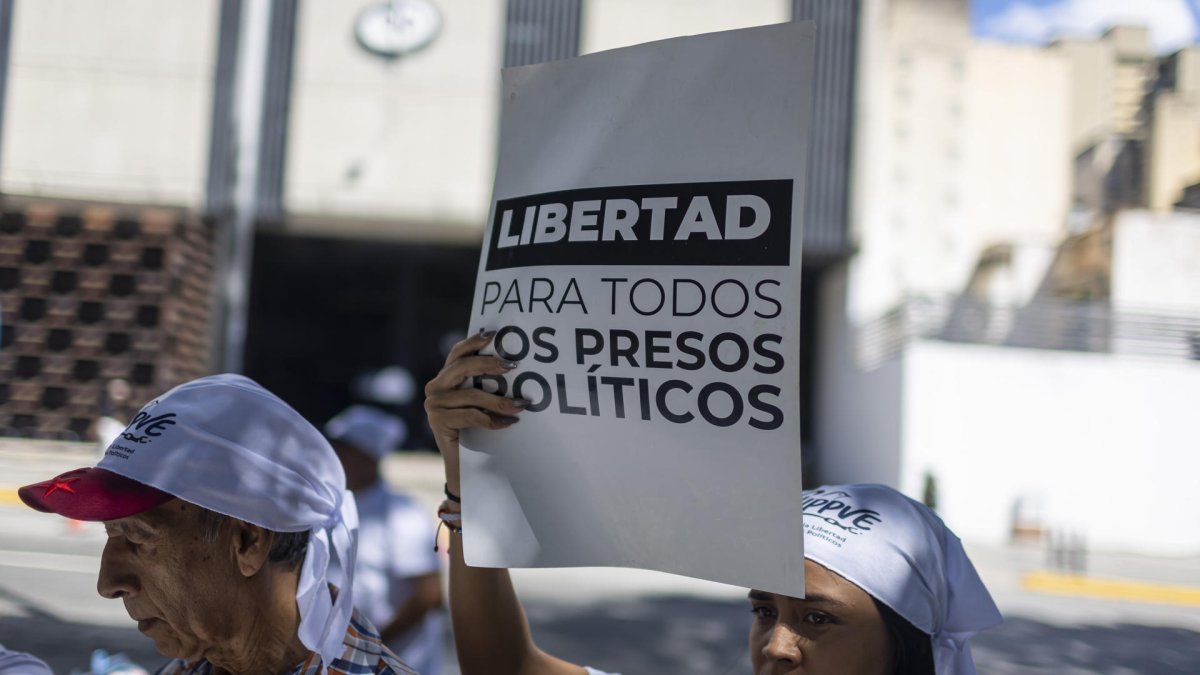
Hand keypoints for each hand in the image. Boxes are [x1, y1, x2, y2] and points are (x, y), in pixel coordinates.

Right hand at [424, 330, 526, 488]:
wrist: (464, 464)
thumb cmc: (476, 429)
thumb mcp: (478, 402)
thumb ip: (484, 384)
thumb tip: (509, 364)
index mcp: (444, 378)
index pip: (456, 354)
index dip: (473, 342)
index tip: (494, 335)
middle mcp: (434, 388)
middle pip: (462, 368)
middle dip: (489, 365)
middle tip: (512, 366)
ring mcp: (433, 405)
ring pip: (472, 395)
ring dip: (500, 401)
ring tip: (521, 406)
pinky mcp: (438, 422)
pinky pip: (472, 415)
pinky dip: (493, 419)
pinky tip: (508, 423)